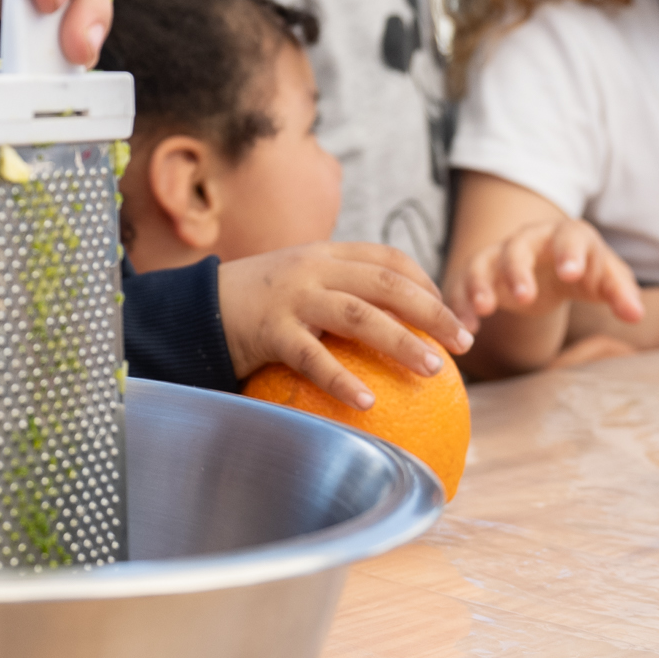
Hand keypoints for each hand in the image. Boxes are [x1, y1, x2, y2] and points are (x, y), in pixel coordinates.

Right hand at [219, 242, 466, 410]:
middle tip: (464, 342)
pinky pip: (314, 358)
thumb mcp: (299, 284)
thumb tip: (395, 335)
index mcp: (325, 253)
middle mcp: (313, 268)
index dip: (426, 284)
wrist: (194, 308)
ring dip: (402, 341)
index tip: (449, 315)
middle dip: (432, 311)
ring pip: (360, 314)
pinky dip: (343, 380)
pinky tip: (368, 404)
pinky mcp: (270, 330)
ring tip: (433, 369)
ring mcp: (292, 297)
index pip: (389, 258)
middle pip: (387, 283)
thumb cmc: (255, 305)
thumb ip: (339, 295)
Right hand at [453, 218, 641, 327]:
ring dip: (482, 285)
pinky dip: (462, 304)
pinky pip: (463, 284)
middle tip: (525, 297)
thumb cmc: (585, 273)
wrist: (550, 267)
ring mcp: (500, 255)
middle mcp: (530, 240)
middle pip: (519, 246)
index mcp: (567, 236)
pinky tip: (467, 327)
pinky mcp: (478, 274)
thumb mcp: (606, 280)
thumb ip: (621, 294)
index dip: (570, 253)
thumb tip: (635, 314)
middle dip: (519, 270)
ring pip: (484, 262)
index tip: (571, 273)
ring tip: (483, 310)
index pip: (570, 236)